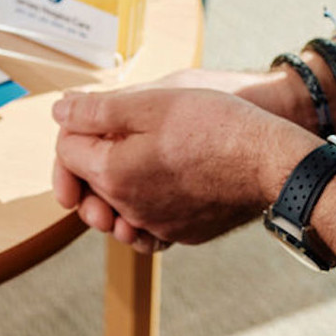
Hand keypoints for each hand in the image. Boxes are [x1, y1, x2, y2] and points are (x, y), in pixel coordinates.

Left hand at [52, 87, 319, 250]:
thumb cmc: (217, 127)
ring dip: (110, 187)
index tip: (89, 114)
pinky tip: (150, 184)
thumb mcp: (150, 103)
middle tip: (100, 138)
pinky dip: (140, 207)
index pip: (66, 152)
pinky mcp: (183, 232)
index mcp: (111, 174)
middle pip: (86, 187)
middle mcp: (128, 209)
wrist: (275, 163)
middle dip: (84, 163)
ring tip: (123, 161)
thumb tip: (60, 112)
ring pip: (114, 210)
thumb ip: (97, 110)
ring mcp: (157, 225)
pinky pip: (147, 225)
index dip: (72, 127)